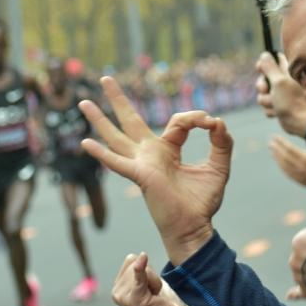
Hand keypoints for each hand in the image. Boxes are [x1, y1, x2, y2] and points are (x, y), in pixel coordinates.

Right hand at [79, 76, 233, 264]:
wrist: (195, 227)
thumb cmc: (202, 202)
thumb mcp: (218, 167)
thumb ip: (222, 143)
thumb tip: (218, 121)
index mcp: (167, 150)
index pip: (178, 122)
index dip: (196, 118)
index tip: (212, 123)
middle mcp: (150, 154)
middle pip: (130, 121)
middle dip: (118, 99)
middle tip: (105, 77)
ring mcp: (141, 164)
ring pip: (116, 137)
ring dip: (99, 119)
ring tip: (83, 102)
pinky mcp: (140, 176)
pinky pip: (118, 163)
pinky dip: (102, 154)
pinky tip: (86, 143)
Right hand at [112, 252, 199, 305]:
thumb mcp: (151, 282)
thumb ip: (143, 268)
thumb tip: (142, 255)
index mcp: (118, 286)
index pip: (131, 259)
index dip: (147, 270)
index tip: (149, 286)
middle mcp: (117, 292)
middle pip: (135, 261)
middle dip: (151, 275)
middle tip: (153, 293)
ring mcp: (124, 296)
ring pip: (143, 268)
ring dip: (155, 281)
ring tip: (154, 297)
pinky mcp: (134, 300)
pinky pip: (138, 276)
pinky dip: (140, 268)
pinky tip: (142, 261)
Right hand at [254, 52, 305, 136]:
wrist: (303, 123)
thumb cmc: (293, 101)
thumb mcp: (279, 81)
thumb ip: (269, 67)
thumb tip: (264, 54)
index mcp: (287, 70)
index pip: (272, 60)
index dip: (264, 64)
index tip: (259, 68)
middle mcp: (285, 81)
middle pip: (264, 78)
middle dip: (262, 86)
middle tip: (265, 90)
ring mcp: (282, 94)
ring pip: (264, 94)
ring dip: (266, 101)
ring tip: (276, 105)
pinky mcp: (280, 106)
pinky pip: (267, 106)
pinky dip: (271, 110)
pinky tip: (278, 113)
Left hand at [269, 135, 305, 188]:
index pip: (289, 150)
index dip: (281, 143)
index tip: (274, 136)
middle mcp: (301, 169)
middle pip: (284, 157)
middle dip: (277, 149)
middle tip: (271, 141)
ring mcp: (301, 177)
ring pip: (285, 166)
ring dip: (277, 157)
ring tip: (272, 150)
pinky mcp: (303, 182)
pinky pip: (289, 174)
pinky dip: (283, 167)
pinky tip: (281, 163)